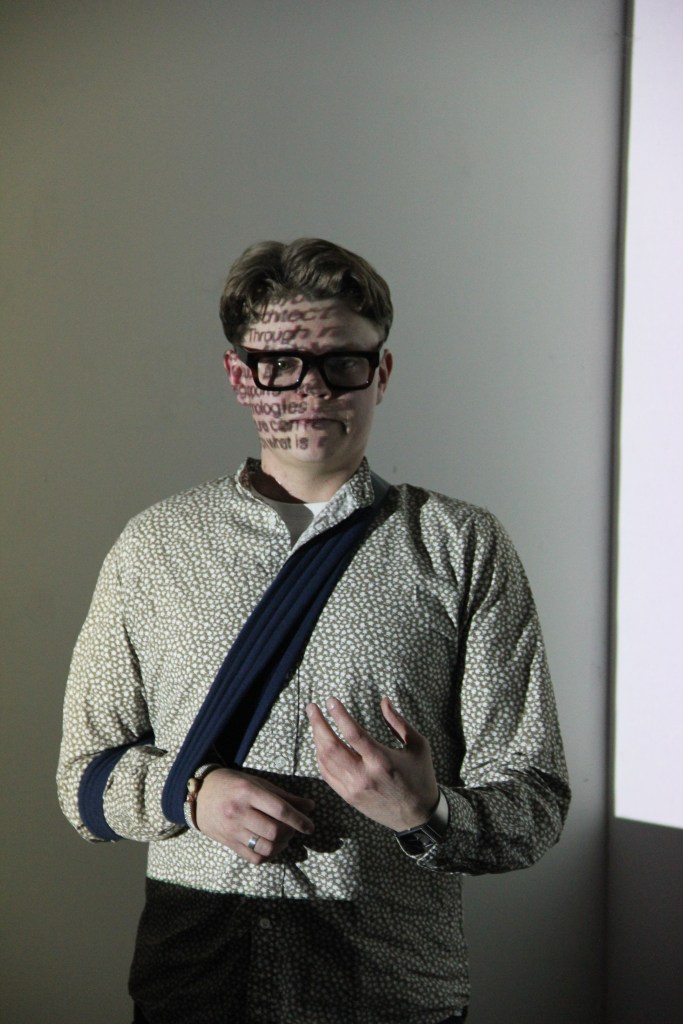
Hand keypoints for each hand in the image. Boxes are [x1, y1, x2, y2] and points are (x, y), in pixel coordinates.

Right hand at [196, 768, 314, 863]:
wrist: (200, 795)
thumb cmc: (233, 785)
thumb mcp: (258, 783)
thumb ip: (284, 796)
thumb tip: (310, 807)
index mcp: (248, 792)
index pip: (280, 810)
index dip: (299, 820)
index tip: (310, 827)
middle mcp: (239, 812)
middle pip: (274, 831)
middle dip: (290, 833)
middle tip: (294, 829)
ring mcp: (232, 830)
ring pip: (265, 847)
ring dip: (281, 846)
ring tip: (283, 838)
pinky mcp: (229, 844)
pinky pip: (254, 858)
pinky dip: (268, 855)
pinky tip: (272, 847)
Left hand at [306, 696, 438, 831]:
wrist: (418, 817)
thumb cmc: (420, 777)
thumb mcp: (418, 746)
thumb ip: (398, 722)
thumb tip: (383, 700)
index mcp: (382, 760)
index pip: (353, 733)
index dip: (339, 714)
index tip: (330, 700)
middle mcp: (364, 775)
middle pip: (331, 746)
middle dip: (318, 724)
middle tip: (312, 707)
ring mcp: (354, 788)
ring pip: (325, 760)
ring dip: (317, 738)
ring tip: (315, 722)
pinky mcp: (348, 797)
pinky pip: (327, 774)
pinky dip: (320, 757)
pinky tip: (320, 745)